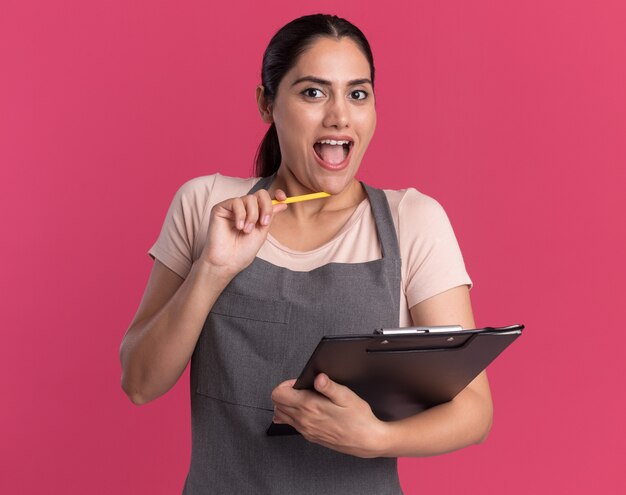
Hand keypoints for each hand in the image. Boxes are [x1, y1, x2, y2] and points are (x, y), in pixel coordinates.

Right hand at [199, 188, 287, 274]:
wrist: (228, 261)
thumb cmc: (243, 250)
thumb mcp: (262, 231)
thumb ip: (270, 216)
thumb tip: (282, 202)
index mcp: (254, 213)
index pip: (266, 197)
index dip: (277, 194)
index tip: (283, 198)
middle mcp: (244, 208)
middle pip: (260, 194)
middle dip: (266, 207)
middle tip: (264, 223)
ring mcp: (232, 208)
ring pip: (249, 198)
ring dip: (252, 216)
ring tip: (246, 231)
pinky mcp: (220, 208)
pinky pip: (236, 202)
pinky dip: (240, 215)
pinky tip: (238, 227)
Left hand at [271, 374, 387, 457]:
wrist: (366, 441)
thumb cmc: (359, 418)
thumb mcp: (346, 396)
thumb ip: (329, 386)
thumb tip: (318, 377)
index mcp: (310, 406)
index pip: (279, 394)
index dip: (286, 384)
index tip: (300, 382)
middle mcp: (304, 420)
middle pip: (277, 404)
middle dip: (286, 393)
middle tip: (302, 389)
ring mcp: (306, 430)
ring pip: (282, 416)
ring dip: (287, 405)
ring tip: (303, 399)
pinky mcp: (310, 436)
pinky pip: (292, 425)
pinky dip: (292, 416)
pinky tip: (305, 412)